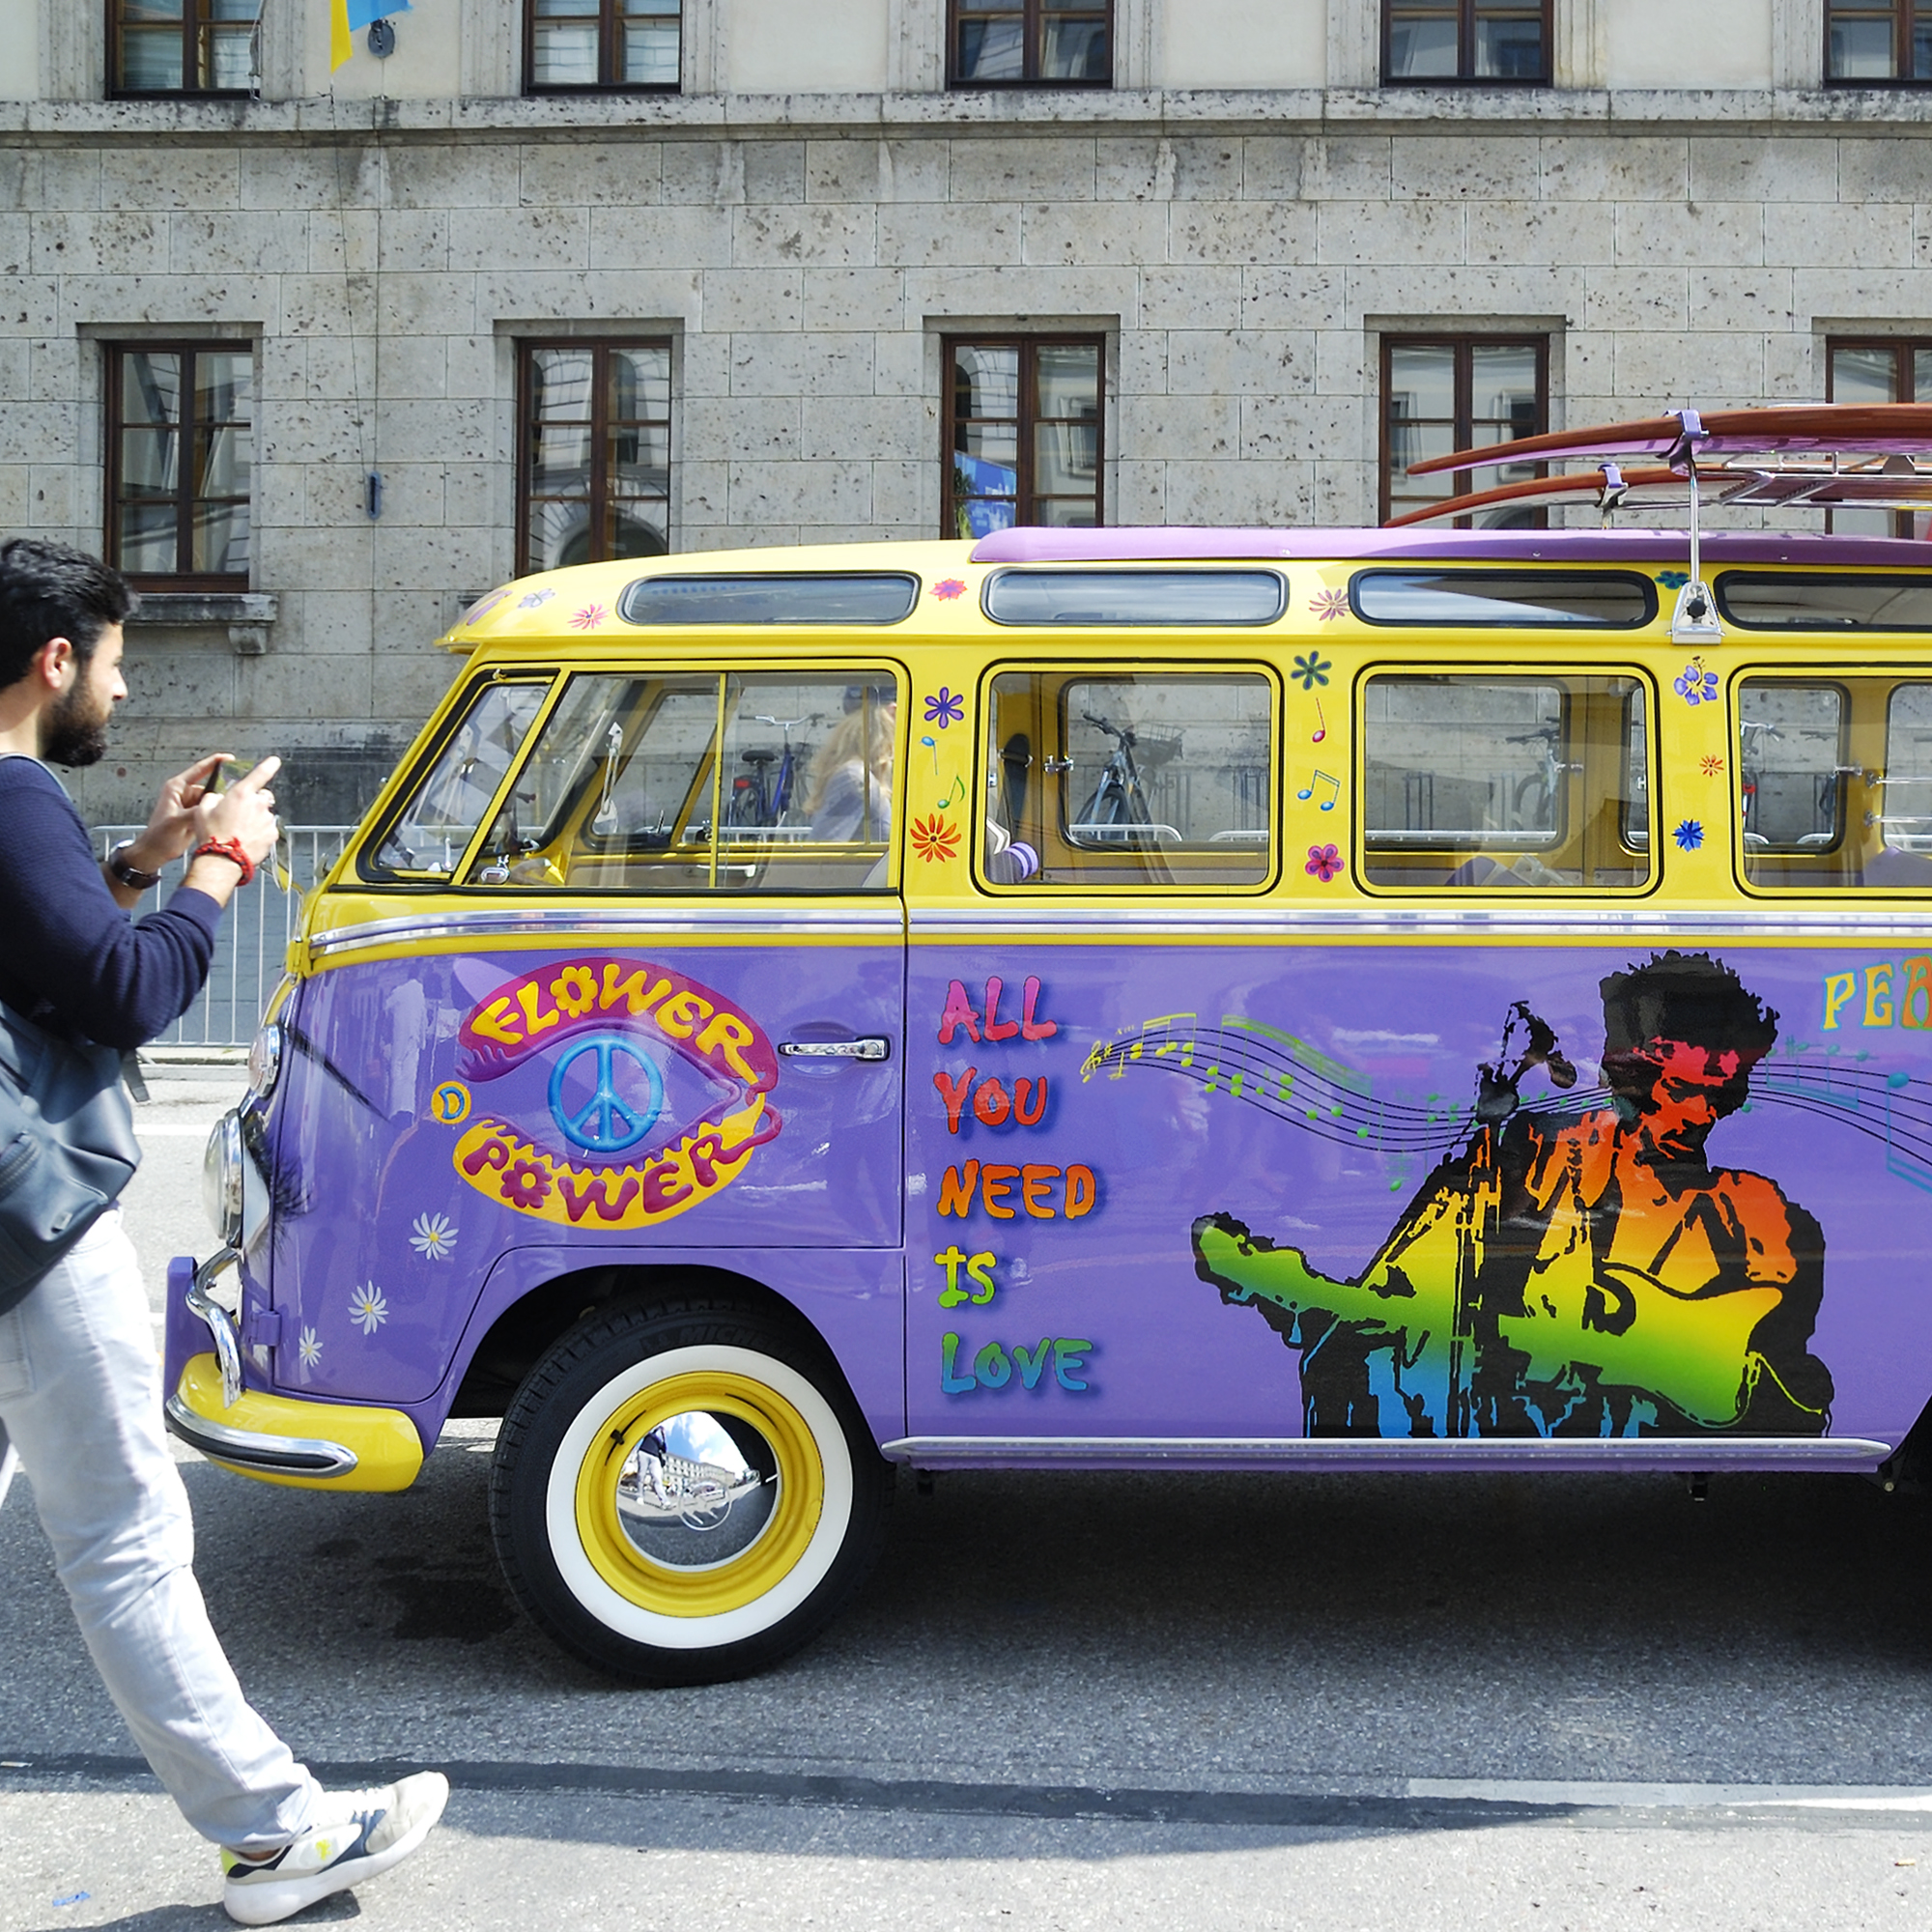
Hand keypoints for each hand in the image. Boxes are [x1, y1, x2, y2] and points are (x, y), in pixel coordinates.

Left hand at [126, 753, 233, 868]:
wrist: (155, 852)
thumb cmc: (158, 836)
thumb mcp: (177, 822)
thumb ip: (196, 812)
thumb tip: (214, 805)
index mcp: (176, 788)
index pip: (198, 770)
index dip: (215, 762)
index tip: (229, 758)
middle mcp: (184, 794)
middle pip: (209, 785)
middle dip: (222, 789)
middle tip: (235, 793)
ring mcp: (191, 804)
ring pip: (212, 798)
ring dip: (219, 803)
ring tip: (229, 809)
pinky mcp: (196, 815)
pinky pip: (210, 809)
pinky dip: (217, 812)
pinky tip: (224, 817)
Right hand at [193, 755, 281, 865]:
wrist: (223, 859)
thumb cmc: (212, 835)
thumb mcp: (203, 810)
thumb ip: (214, 797)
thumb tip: (219, 797)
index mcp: (241, 794)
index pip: (259, 774)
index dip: (268, 765)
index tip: (275, 761)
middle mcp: (257, 805)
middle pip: (261, 797)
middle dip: (253, 802)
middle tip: (239, 814)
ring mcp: (267, 820)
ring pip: (264, 815)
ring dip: (255, 819)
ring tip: (239, 831)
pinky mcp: (272, 835)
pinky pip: (267, 829)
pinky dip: (260, 833)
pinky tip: (247, 839)